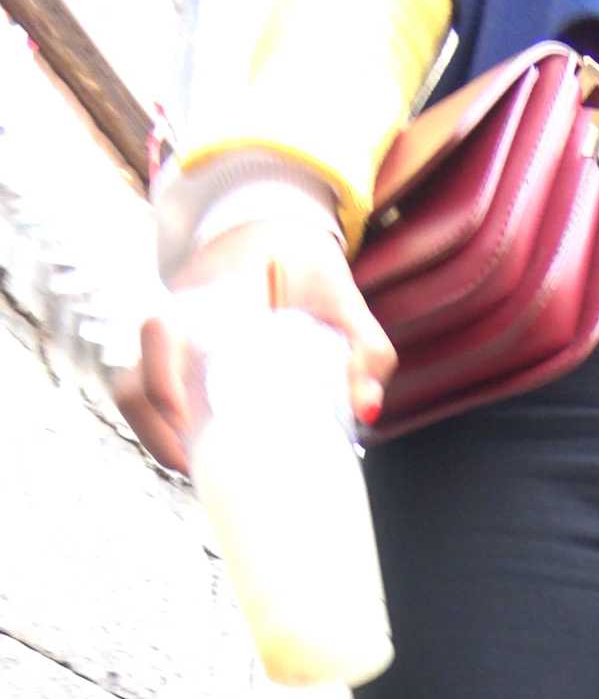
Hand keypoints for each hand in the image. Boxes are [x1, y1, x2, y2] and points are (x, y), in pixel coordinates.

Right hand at [113, 221, 397, 474]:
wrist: (268, 227)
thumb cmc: (304, 266)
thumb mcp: (345, 299)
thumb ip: (366, 348)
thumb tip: (365, 411)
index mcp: (214, 291)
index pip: (163, 331)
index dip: (163, 381)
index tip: (186, 424)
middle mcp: (175, 314)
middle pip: (135, 379)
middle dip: (159, 432)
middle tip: (201, 470)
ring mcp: (165, 337)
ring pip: (132, 392)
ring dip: (157, 438)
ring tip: (199, 471)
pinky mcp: (165, 355)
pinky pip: (143, 395)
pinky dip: (162, 430)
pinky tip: (197, 454)